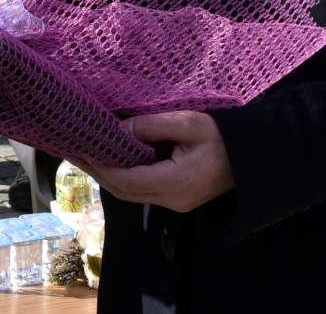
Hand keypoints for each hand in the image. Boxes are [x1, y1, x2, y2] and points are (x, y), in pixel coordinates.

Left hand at [83, 111, 233, 213]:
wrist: (253, 157)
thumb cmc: (224, 137)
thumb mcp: (188, 124)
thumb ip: (152, 126)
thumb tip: (119, 129)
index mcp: (175, 183)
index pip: (127, 180)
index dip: (101, 167)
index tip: (81, 149)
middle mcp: (172, 199)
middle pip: (124, 191)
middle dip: (97, 172)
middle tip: (73, 152)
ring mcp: (175, 202)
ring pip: (131, 194)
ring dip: (107, 176)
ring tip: (85, 155)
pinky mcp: (177, 198)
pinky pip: (142, 191)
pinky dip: (122, 177)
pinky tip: (111, 161)